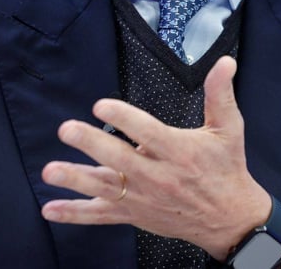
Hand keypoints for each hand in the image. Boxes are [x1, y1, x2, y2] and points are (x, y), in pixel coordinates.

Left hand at [40, 56, 270, 260]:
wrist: (230, 219)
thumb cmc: (226, 168)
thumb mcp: (228, 128)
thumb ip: (220, 94)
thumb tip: (225, 62)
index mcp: (179, 152)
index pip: (147, 133)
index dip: (123, 118)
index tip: (100, 105)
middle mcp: (158, 176)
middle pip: (120, 160)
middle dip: (92, 145)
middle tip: (67, 129)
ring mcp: (144, 198)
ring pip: (105, 188)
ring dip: (76, 180)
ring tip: (50, 171)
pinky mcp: (134, 214)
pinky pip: (101, 215)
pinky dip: (75, 214)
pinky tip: (50, 209)